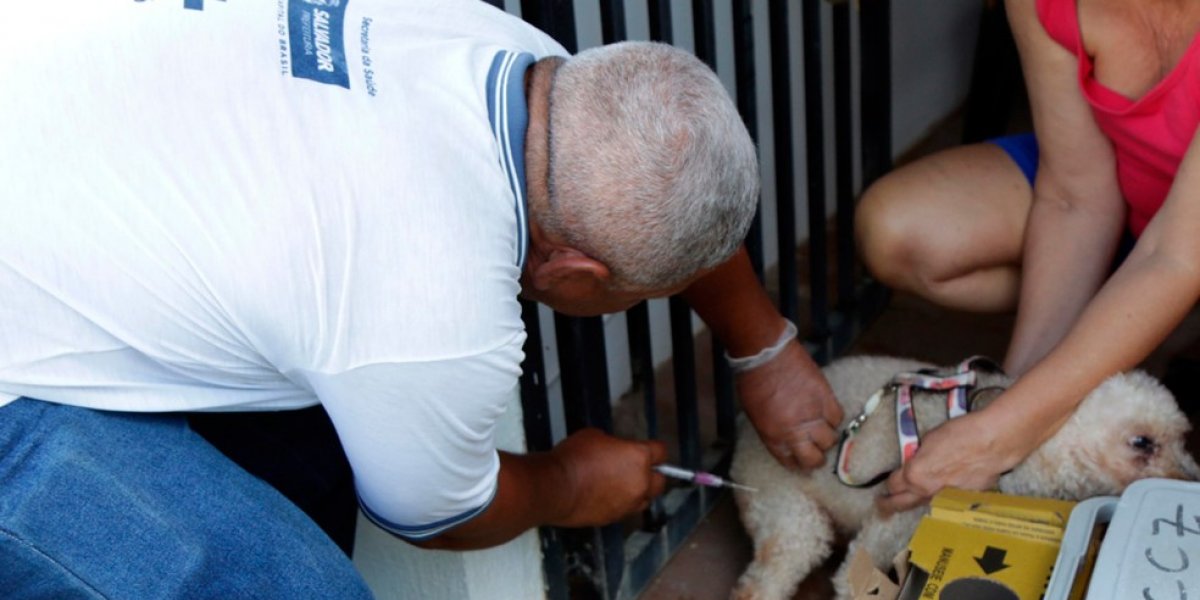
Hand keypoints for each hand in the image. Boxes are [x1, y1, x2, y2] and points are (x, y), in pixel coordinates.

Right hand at [550, 428, 667, 526]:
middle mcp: (640, 482)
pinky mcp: (616, 517)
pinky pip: (628, 510)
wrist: (555, 488)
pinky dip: (622, 503)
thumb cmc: (572, 460)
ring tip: (622, 483)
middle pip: (660, 480)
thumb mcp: (595, 436)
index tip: (648, 449)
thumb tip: (616, 451)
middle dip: (652, 474)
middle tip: (638, 468)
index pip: (661, 452)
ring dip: (639, 491)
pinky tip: (608, 495)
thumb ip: (615, 444)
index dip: (653, 449)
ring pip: (646, 499)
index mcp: (639, 457)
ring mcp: (630, 503)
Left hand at [738, 342, 842, 469]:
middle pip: (814, 458)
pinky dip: (833, 419)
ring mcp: (812, 415)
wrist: (765, 354)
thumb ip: (772, 432)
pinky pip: (837, 417)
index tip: (801, 462)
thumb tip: (786, 441)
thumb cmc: (753, 382)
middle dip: (815, 459)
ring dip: (826, 438)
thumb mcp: (755, 415)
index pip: (790, 461)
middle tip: (815, 451)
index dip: (797, 464)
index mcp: (773, 436)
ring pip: (830, 440)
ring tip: (821, 431)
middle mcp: (795, 430)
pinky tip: (827, 414)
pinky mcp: (825, 397)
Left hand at [877, 408, 1029, 513]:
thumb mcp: (929, 440)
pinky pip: (946, 503)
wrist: (993, 443)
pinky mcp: (964, 501)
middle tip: (881, 506)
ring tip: (908, 503)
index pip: (893, 484)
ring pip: (923, 505)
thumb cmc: (961, 434)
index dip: (891, 481)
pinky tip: (941, 495)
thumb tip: (916, 461)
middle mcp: (927, 491)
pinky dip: (941, 499)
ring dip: (914, 503)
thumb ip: (917, 456)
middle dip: (888, 505)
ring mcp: (946, 499)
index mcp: (914, 474)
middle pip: (900, 504)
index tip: (890, 481)